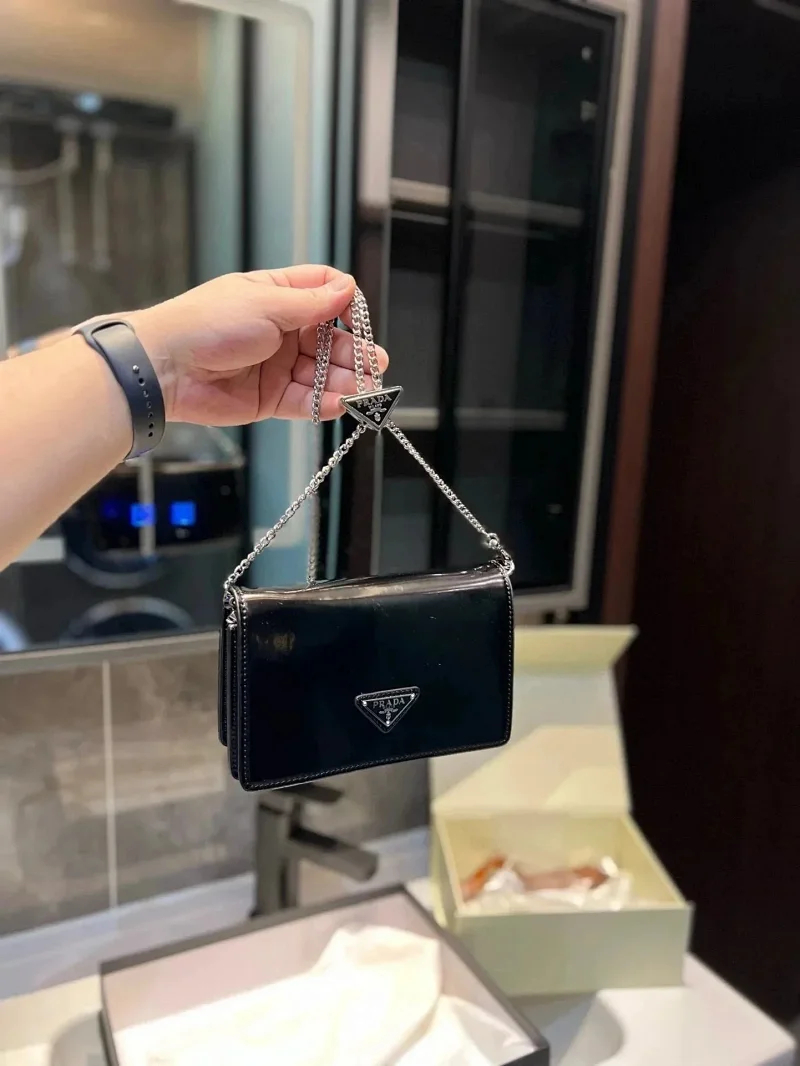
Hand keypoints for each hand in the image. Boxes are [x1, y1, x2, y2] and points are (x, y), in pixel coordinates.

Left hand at [125, 265, 387, 424]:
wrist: (167, 366)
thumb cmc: (207, 324)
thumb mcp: (266, 303)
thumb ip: (311, 304)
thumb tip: (348, 289)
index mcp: (278, 296)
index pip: (324, 293)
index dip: (345, 303)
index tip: (357, 315)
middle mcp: (281, 331)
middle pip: (330, 340)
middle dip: (353, 352)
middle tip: (374, 364)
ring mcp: (277, 366)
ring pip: (322, 374)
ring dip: (345, 381)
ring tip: (365, 390)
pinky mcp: (270, 398)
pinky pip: (305, 402)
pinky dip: (324, 403)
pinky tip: (340, 403)